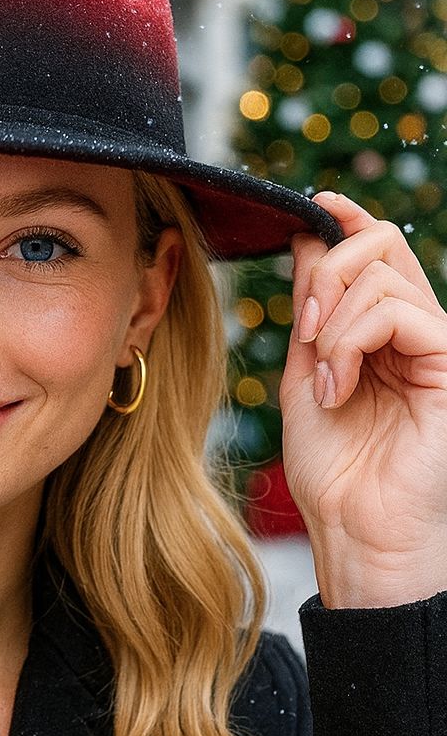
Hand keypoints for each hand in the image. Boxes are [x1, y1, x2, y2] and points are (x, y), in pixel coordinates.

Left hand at [280, 190, 446, 602]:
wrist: (356, 529)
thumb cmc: (334, 467)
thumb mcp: (307, 373)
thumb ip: (311, 309)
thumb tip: (307, 236)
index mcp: (384, 329)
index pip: (373, 249)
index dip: (343, 218)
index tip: (311, 205)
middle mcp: (418, 329)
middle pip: (379, 243)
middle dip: (324, 271)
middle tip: (303, 331)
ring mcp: (439, 345)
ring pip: (382, 274)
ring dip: (332, 323)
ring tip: (326, 381)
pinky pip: (398, 311)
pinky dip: (352, 340)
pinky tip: (340, 386)